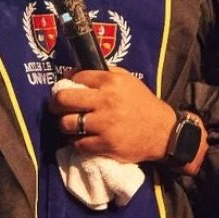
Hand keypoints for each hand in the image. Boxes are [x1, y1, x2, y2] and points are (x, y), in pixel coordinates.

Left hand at [48, 67, 176, 163]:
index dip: (68, 81)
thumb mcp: (127, 80)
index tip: (67, 86)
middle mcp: (106, 102)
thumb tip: (76, 72)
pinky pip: (78, 143)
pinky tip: (80, 137)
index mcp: (110, 82)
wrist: (162, 132)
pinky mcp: (105, 145)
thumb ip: (105, 73)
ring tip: (68, 123)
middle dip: (56, 102)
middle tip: (57, 106)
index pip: (77, 77)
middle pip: (64, 99)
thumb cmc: (142, 103)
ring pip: (67, 123)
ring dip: (64, 124)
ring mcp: (104, 125)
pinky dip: (76, 141)